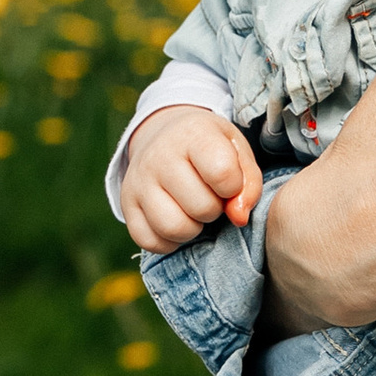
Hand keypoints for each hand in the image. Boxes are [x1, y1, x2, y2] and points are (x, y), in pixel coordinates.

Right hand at [124, 105, 263, 254]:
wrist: (164, 135)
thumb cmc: (210, 148)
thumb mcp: (237, 151)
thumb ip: (249, 184)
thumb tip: (238, 218)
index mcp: (193, 134)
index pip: (222, 173)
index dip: (234, 187)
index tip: (229, 182)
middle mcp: (159, 155)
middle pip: (201, 207)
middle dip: (214, 209)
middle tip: (211, 196)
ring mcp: (138, 181)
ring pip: (173, 228)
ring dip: (193, 228)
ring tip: (194, 210)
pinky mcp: (126, 205)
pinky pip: (150, 241)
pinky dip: (169, 240)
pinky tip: (176, 219)